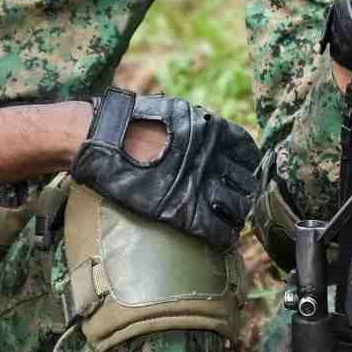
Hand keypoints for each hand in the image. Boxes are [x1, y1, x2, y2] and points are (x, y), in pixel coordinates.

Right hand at [71, 91, 260, 248]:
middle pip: (245, 184)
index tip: (236, 175)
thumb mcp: (174, 112)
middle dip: (241, 194)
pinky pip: (218, 231)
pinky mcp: (186, 212)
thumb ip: (195, 124)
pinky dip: (224, 238)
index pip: (247, 154)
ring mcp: (201, 186)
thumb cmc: (131, 122)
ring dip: (234, 216)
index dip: (244, 168)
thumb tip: (203, 129)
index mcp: (214, 132)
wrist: (104, 139)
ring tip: (227, 220)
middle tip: (231, 201)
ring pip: (238, 209)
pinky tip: (223, 240)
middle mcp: (214, 159)